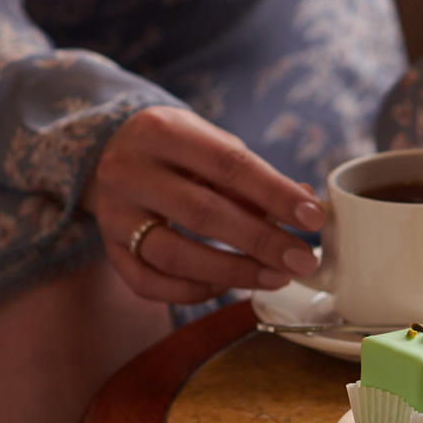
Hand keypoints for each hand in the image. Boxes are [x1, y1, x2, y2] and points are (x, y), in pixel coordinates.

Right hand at [85, 106, 325, 304]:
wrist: (112, 152)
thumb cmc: (180, 150)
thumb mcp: (213, 145)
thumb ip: (256, 176)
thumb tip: (308, 205)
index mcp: (160, 131)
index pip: (228, 164)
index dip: (275, 194)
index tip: (314, 219)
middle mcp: (127, 170)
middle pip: (202, 213)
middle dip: (261, 241)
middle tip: (302, 260)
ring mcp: (112, 213)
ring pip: (174, 255)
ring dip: (233, 273)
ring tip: (276, 278)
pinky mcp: (108, 248)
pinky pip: (148, 283)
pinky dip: (191, 291)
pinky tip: (224, 288)